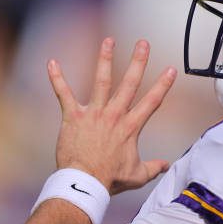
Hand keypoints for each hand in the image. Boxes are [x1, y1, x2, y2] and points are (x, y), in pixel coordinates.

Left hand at [48, 38, 176, 194]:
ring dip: (105, 59)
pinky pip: (64, 94)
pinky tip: (52, 62)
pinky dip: (57, 78)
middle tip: (143, 43)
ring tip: (109, 41)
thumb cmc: (110, 179)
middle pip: (130, 83)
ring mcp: (94, 113)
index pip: (152, 101)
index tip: (171, 69)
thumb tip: (166, 166)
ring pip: (102, 81)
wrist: (84, 182)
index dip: (163, 85)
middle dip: (138, 61)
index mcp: (131, 127)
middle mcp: (114, 115)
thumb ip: (153, 168)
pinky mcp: (73, 117)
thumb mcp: (137, 175)